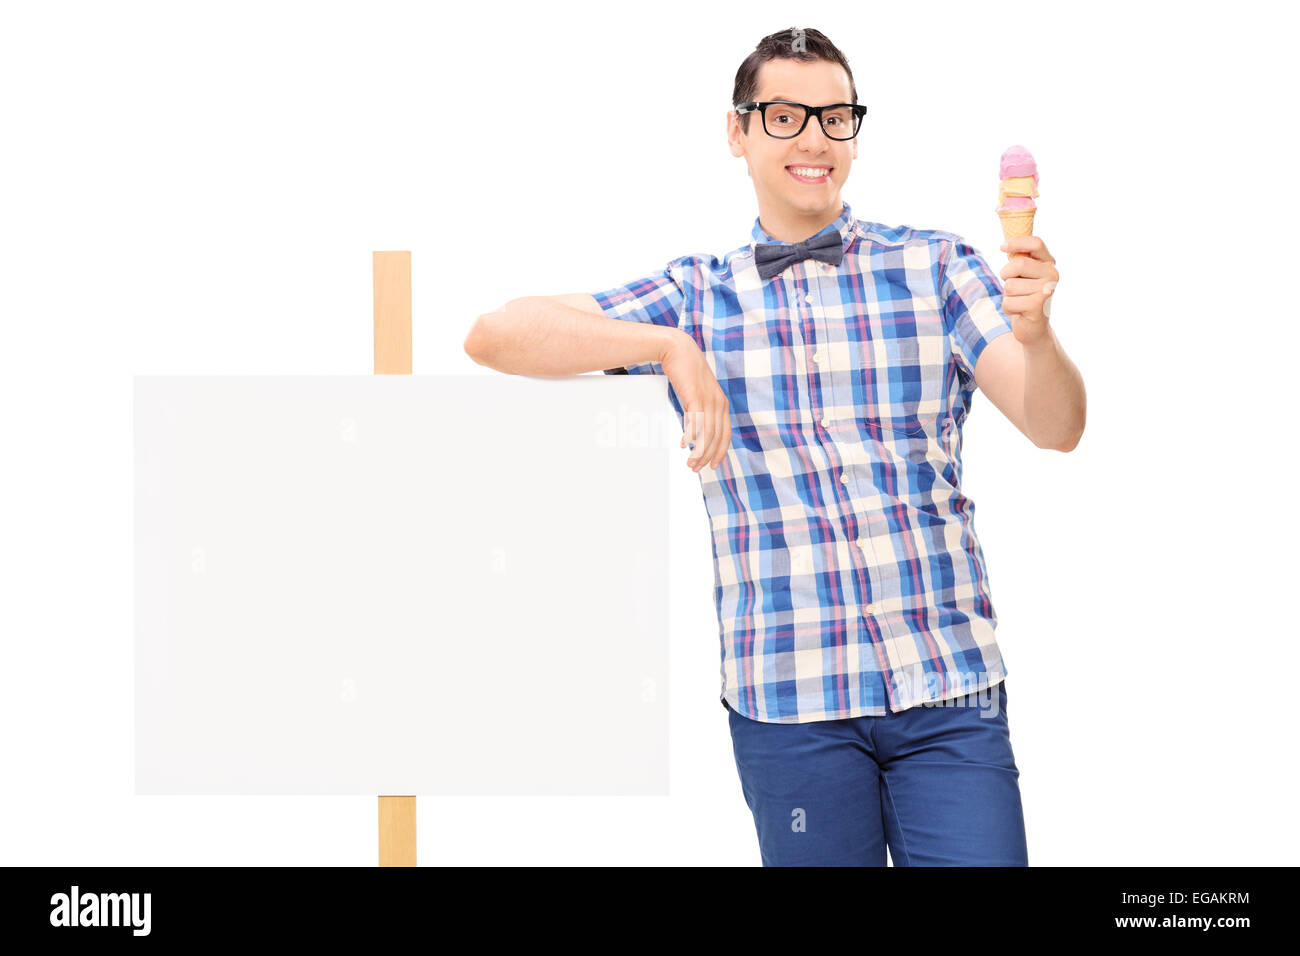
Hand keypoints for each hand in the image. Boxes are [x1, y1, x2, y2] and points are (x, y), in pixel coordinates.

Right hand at [659, 331, 731, 472]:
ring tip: (690, 462)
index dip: (720, 452)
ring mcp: (708, 399)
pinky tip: (684, 444)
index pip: (725, 435)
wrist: (678, 349)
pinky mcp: (695, 396)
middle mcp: (718, 403)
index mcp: (721, 403)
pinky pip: (695, 422)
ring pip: (707, 433)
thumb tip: (695, 428)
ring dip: (698, 451)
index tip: (713, 465)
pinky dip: (690, 436)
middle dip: (707, 456)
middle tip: (696, 468)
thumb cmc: (686, 371)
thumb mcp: (698, 392)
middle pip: (717, 438)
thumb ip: (701, 408)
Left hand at [998, 236, 1058, 346]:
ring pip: (1010, 285)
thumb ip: (1019, 260)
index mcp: (1048, 264)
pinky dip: (1008, 308)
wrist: (1034, 328)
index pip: (1036, 243)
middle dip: (1006, 276)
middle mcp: (1052, 275)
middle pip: (1018, 264)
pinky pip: (1008, 302)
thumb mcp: (1023, 276)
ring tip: (1019, 301)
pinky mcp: (1038, 305)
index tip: (1002, 247)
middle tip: (1012, 287)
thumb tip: (1005, 244)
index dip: (1017, 242)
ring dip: (1008, 296)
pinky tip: (1020, 311)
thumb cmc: (1024, 298)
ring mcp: (1047, 290)